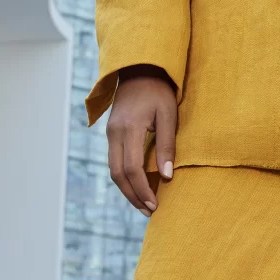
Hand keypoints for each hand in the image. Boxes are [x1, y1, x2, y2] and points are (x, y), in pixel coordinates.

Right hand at [106, 64, 176, 215]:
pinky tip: (138, 184)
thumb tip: (167, 176)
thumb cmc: (159, 90)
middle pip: (118, 174)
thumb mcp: (168, 113)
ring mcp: (110, 133)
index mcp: (129, 128)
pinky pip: (115, 160)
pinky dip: (125, 176)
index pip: (132, 168)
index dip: (143, 190)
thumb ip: (167, 144)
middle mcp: (115, 133)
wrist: (139, 68)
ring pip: (113, 170)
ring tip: (144, 203)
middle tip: (150, 210)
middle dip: (133, 196)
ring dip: (127, 189)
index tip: (155, 204)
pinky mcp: (111, 133)